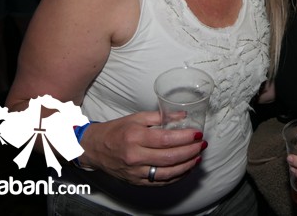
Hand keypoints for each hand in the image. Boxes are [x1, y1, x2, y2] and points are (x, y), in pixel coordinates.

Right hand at [80, 111, 205, 185]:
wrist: (94, 148)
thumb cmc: (116, 131)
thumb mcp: (136, 118)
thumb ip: (160, 116)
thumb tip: (182, 115)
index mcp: (135, 137)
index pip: (166, 139)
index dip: (185, 137)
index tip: (198, 134)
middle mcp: (135, 156)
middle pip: (169, 157)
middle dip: (190, 151)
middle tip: (202, 145)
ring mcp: (136, 172)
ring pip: (167, 173)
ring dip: (187, 166)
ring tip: (197, 157)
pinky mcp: (136, 181)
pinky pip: (161, 182)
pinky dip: (176, 176)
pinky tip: (185, 169)